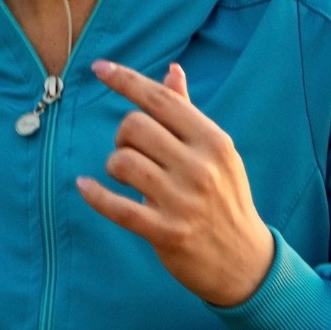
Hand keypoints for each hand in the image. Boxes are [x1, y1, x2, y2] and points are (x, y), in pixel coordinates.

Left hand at [76, 59, 276, 307]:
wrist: (245, 261)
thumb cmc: (226, 199)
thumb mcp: (217, 153)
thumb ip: (189, 113)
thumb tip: (172, 71)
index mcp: (213, 141)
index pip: (161, 100)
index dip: (125, 80)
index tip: (98, 68)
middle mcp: (200, 166)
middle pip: (135, 127)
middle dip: (122, 136)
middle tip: (131, 151)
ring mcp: (183, 201)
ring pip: (122, 162)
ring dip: (114, 166)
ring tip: (125, 176)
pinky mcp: (167, 232)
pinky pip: (117, 207)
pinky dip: (95, 195)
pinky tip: (85, 187)